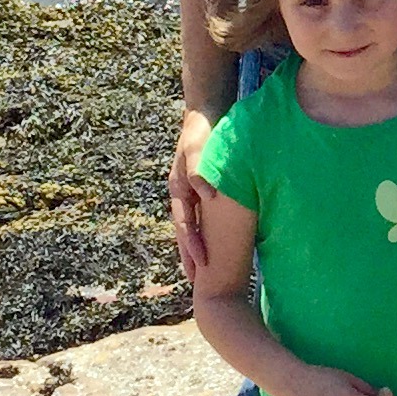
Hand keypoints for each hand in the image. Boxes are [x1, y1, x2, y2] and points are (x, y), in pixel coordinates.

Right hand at [168, 112, 215, 275]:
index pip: (184, 225)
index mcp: (178, 189)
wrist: (206, 112)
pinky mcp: (204, 187)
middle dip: (189, 256)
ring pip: (193, 226)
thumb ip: (198, 170)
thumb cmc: (201, 131)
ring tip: (204, 271)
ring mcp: (192, 191)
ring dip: (197, 247)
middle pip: (185, 231)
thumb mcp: (197, 149)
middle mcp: (183, 194)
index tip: (202, 266)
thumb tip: (207, 194)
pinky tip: (218, 242)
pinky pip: (205, 215)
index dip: (192, 246)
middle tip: (196, 282)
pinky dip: (208, 231)